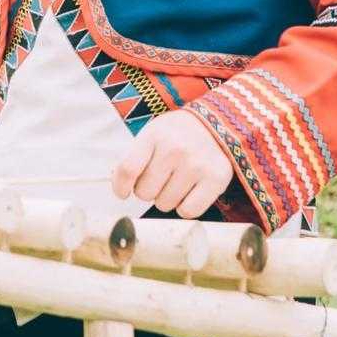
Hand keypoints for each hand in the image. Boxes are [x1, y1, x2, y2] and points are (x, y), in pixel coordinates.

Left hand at [111, 110, 233, 218]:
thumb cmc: (176, 135)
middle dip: (148, 190)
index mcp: (154, 135)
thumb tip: (120, 187)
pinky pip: (188, 211)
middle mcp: (175, 149)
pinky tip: (188, 192)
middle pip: (145, 192)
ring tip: (176, 181)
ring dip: (166, 198)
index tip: (122, 193)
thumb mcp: (152, 134)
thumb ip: (134, 158)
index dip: (120, 187)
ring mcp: (197, 165)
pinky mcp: (216, 179)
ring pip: (165, 204)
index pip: (128, 169)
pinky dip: (185, 207)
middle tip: (159, 179)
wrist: (215, 125)